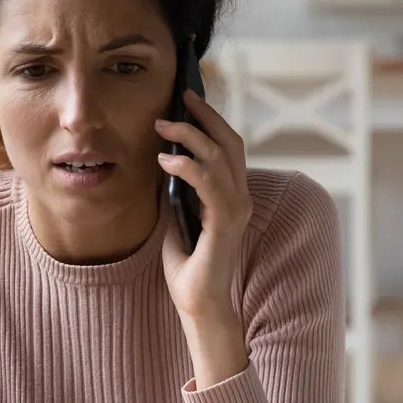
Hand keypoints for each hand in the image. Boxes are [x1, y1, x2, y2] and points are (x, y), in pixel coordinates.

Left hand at [156, 88, 252, 321]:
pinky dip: (186, 165)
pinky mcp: (226, 222)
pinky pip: (209, 182)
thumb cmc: (188, 268)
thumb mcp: (177, 219)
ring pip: (219, 156)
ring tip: (162, 126)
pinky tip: (165, 161)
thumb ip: (176, 193)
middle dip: (206, 116)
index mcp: (231, 196)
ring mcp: (236, 209)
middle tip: (181, 97)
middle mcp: (240, 198)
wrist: (198, 305)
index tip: (186, 102)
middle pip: (230, 142)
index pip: (228, 148)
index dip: (211, 122)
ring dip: (190, 136)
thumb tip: (162, 162)